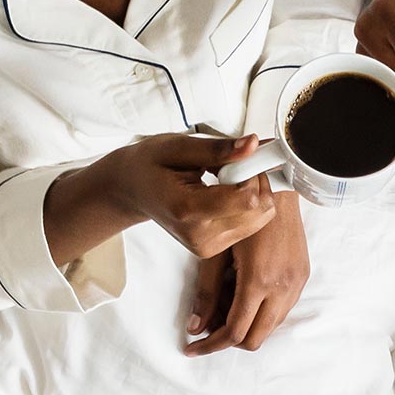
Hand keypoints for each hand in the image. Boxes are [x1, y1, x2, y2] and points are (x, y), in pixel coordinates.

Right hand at [105, 132, 275, 258]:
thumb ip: (218, 149)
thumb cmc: (151, 165)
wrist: (134, 190)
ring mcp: (208, 247)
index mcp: (187, 210)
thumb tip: (253, 145)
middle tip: (231, 165)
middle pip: (258, 211)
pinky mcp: (216, 249)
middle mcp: (200, 236)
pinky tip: (224, 192)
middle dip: (254, 181)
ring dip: (252, 192)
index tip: (240, 156)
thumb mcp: (178, 146)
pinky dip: (246, 204)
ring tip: (224, 179)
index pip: (246, 199)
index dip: (251, 172)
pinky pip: (251, 225)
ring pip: (260, 219)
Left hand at [185, 192, 309, 355]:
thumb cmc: (237, 209)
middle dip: (228, 341)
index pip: (235, 332)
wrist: (276, 181)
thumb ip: (206, 293)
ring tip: (223, 305)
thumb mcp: (214, 251)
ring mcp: (296, 283)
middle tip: (207, 328)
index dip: (211, 345)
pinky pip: (280, 310)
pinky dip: (260, 312)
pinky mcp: (301, 276)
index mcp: (259, 279)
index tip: (192, 348)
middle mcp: (283, 287)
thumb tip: (195, 328)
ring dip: (246, 325)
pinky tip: (243, 294)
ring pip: (270, 327)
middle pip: (255, 339)